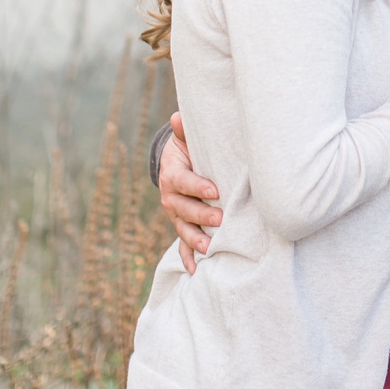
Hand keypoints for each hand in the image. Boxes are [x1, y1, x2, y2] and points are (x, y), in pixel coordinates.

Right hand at [158, 113, 221, 273]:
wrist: (175, 165)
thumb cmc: (188, 150)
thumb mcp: (184, 139)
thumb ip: (183, 130)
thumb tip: (178, 117)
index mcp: (172, 175)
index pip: (183, 182)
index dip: (197, 186)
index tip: (214, 190)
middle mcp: (170, 198)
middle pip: (184, 209)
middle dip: (201, 216)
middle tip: (219, 219)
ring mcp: (176, 215)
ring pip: (183, 229)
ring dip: (195, 240)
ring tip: (210, 249)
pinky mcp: (182, 227)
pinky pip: (182, 245)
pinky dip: (187, 259)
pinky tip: (195, 272)